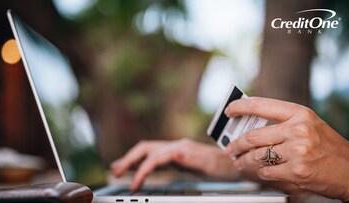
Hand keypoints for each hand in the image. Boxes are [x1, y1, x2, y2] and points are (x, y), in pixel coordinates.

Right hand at [111, 139, 239, 190]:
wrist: (234, 162)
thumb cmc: (224, 167)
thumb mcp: (210, 165)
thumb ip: (191, 159)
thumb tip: (174, 153)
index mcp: (181, 148)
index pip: (154, 158)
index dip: (141, 171)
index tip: (134, 186)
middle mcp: (176, 146)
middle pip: (145, 149)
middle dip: (129, 159)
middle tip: (115, 172)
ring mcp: (175, 150)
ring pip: (148, 151)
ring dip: (132, 159)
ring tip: (118, 168)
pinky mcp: (177, 156)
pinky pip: (155, 157)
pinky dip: (142, 162)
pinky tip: (138, 168)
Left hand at [225, 97, 348, 201]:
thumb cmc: (329, 147)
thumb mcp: (309, 125)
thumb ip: (282, 123)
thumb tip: (250, 125)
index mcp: (300, 114)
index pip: (261, 105)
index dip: (240, 107)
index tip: (229, 111)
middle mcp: (298, 130)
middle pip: (253, 136)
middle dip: (236, 144)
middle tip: (230, 148)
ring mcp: (297, 151)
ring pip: (256, 156)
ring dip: (243, 160)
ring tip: (239, 161)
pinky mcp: (296, 171)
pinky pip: (266, 172)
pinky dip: (260, 173)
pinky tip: (260, 171)